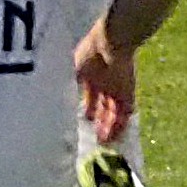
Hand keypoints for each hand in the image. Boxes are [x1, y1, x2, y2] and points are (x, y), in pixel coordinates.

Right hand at [74, 20, 136, 142]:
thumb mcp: (74, 70)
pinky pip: (125, 113)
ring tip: (104, 142)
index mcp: (92, 77)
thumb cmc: (88, 53)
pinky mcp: (128, 94)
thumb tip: (58, 99)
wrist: (110, 45)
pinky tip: (114, 136)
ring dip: (109, 127)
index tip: (85, 121)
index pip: (92, 97)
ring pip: (114, 112)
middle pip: (104, 107)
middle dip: (100, 122)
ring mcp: (118, 90)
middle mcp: (106, 85)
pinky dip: (120, 125)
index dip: (89, 109)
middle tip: (96, 137)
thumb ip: (70, 84)